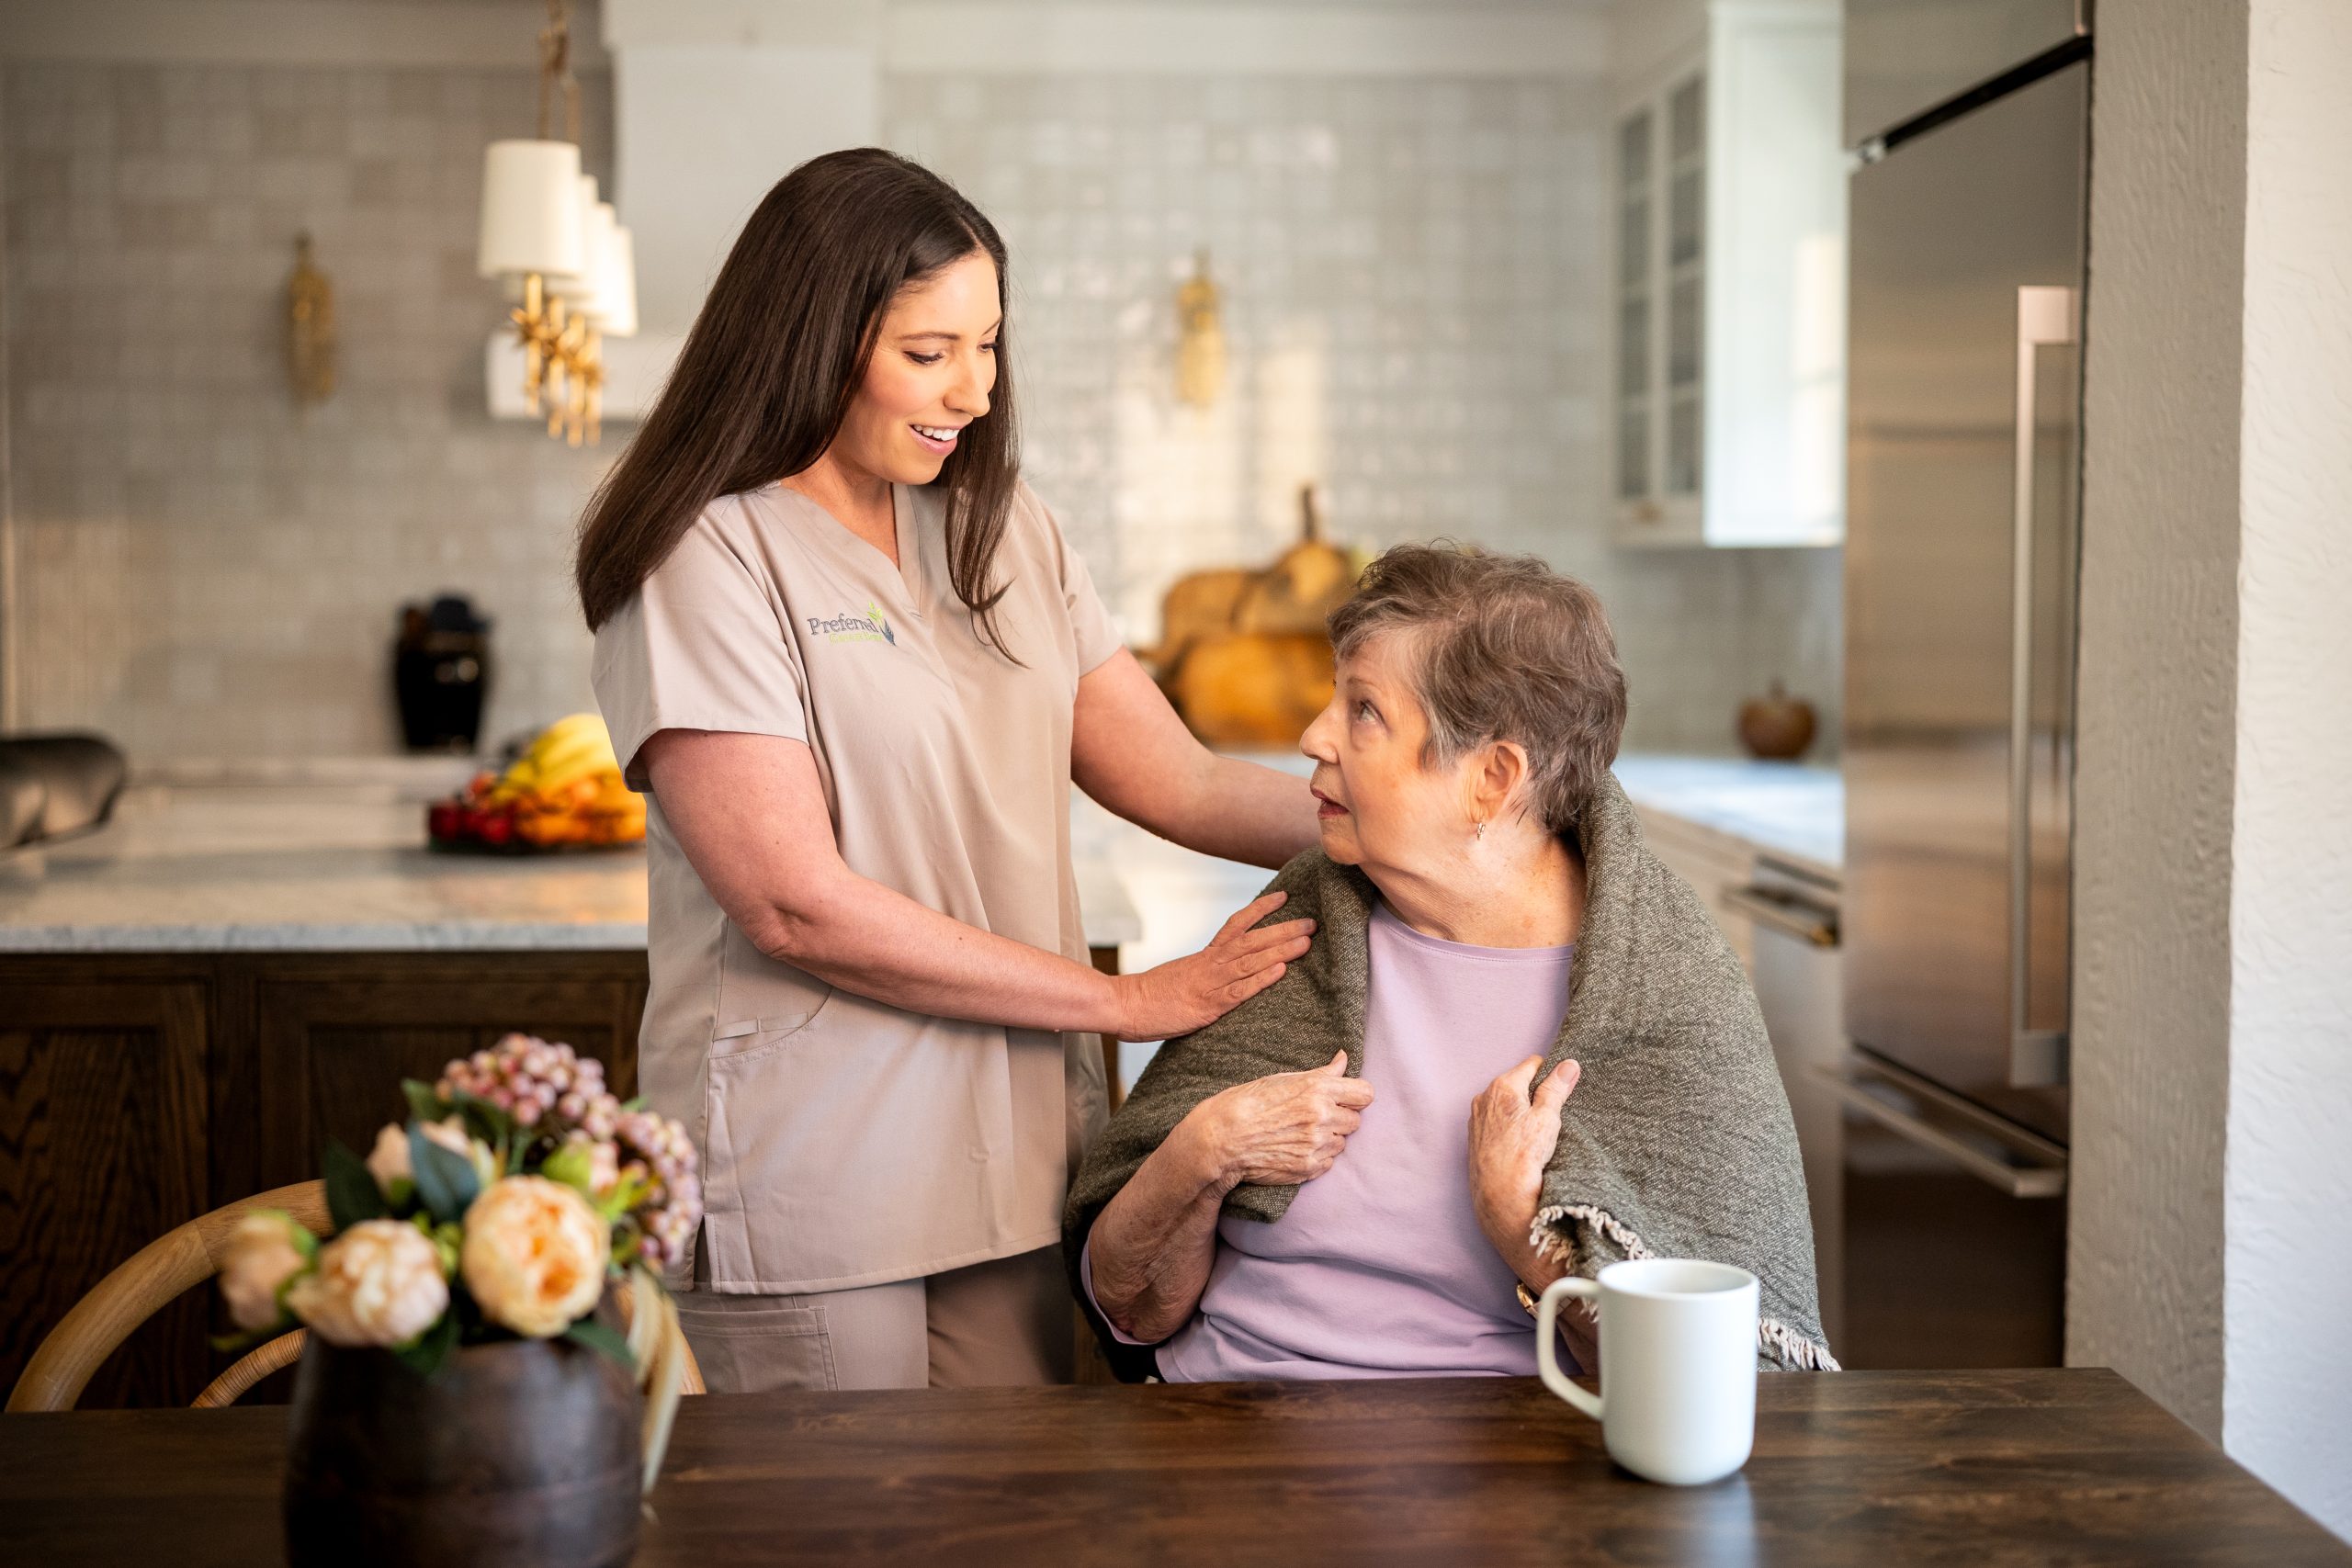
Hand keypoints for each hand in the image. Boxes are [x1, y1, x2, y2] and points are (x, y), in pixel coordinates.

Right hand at [1110, 891, 1314, 1040]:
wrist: (1124, 1005)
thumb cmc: (1150, 996)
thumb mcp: (1180, 976)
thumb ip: (1203, 973)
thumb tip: (1221, 973)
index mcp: (1205, 956)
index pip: (1237, 924)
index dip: (1261, 910)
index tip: (1284, 896)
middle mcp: (1210, 964)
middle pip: (1253, 940)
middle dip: (1284, 930)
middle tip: (1312, 922)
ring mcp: (1209, 983)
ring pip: (1251, 961)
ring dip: (1281, 950)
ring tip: (1306, 941)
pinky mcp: (1207, 1006)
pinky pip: (1239, 991)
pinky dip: (1261, 980)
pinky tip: (1281, 971)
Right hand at [1182, 1051, 1374, 1190]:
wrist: (1223, 1137)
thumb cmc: (1249, 1102)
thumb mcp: (1284, 1079)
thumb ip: (1322, 1073)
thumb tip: (1344, 1059)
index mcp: (1318, 1090)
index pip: (1365, 1094)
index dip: (1355, 1096)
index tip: (1345, 1099)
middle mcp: (1322, 1117)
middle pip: (1355, 1121)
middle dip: (1340, 1118)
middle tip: (1316, 1117)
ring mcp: (1316, 1145)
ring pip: (1342, 1143)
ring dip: (1329, 1139)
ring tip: (1302, 1133)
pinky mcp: (1309, 1168)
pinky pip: (1329, 1162)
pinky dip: (1318, 1156)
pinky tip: (1296, 1148)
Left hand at [1468, 1056, 1580, 1282]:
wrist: (1500, 1195)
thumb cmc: (1524, 1155)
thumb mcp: (1547, 1118)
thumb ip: (1556, 1088)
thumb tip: (1568, 1064)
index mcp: (1502, 1086)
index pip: (1532, 1065)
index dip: (1550, 1075)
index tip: (1560, 1091)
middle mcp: (1484, 1097)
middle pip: (1517, 1084)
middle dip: (1534, 1095)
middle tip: (1550, 1117)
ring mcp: (1477, 1118)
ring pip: (1506, 1104)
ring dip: (1521, 1112)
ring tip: (1535, 1134)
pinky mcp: (1475, 1138)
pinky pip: (1496, 1121)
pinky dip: (1509, 1127)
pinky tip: (1519, 1144)